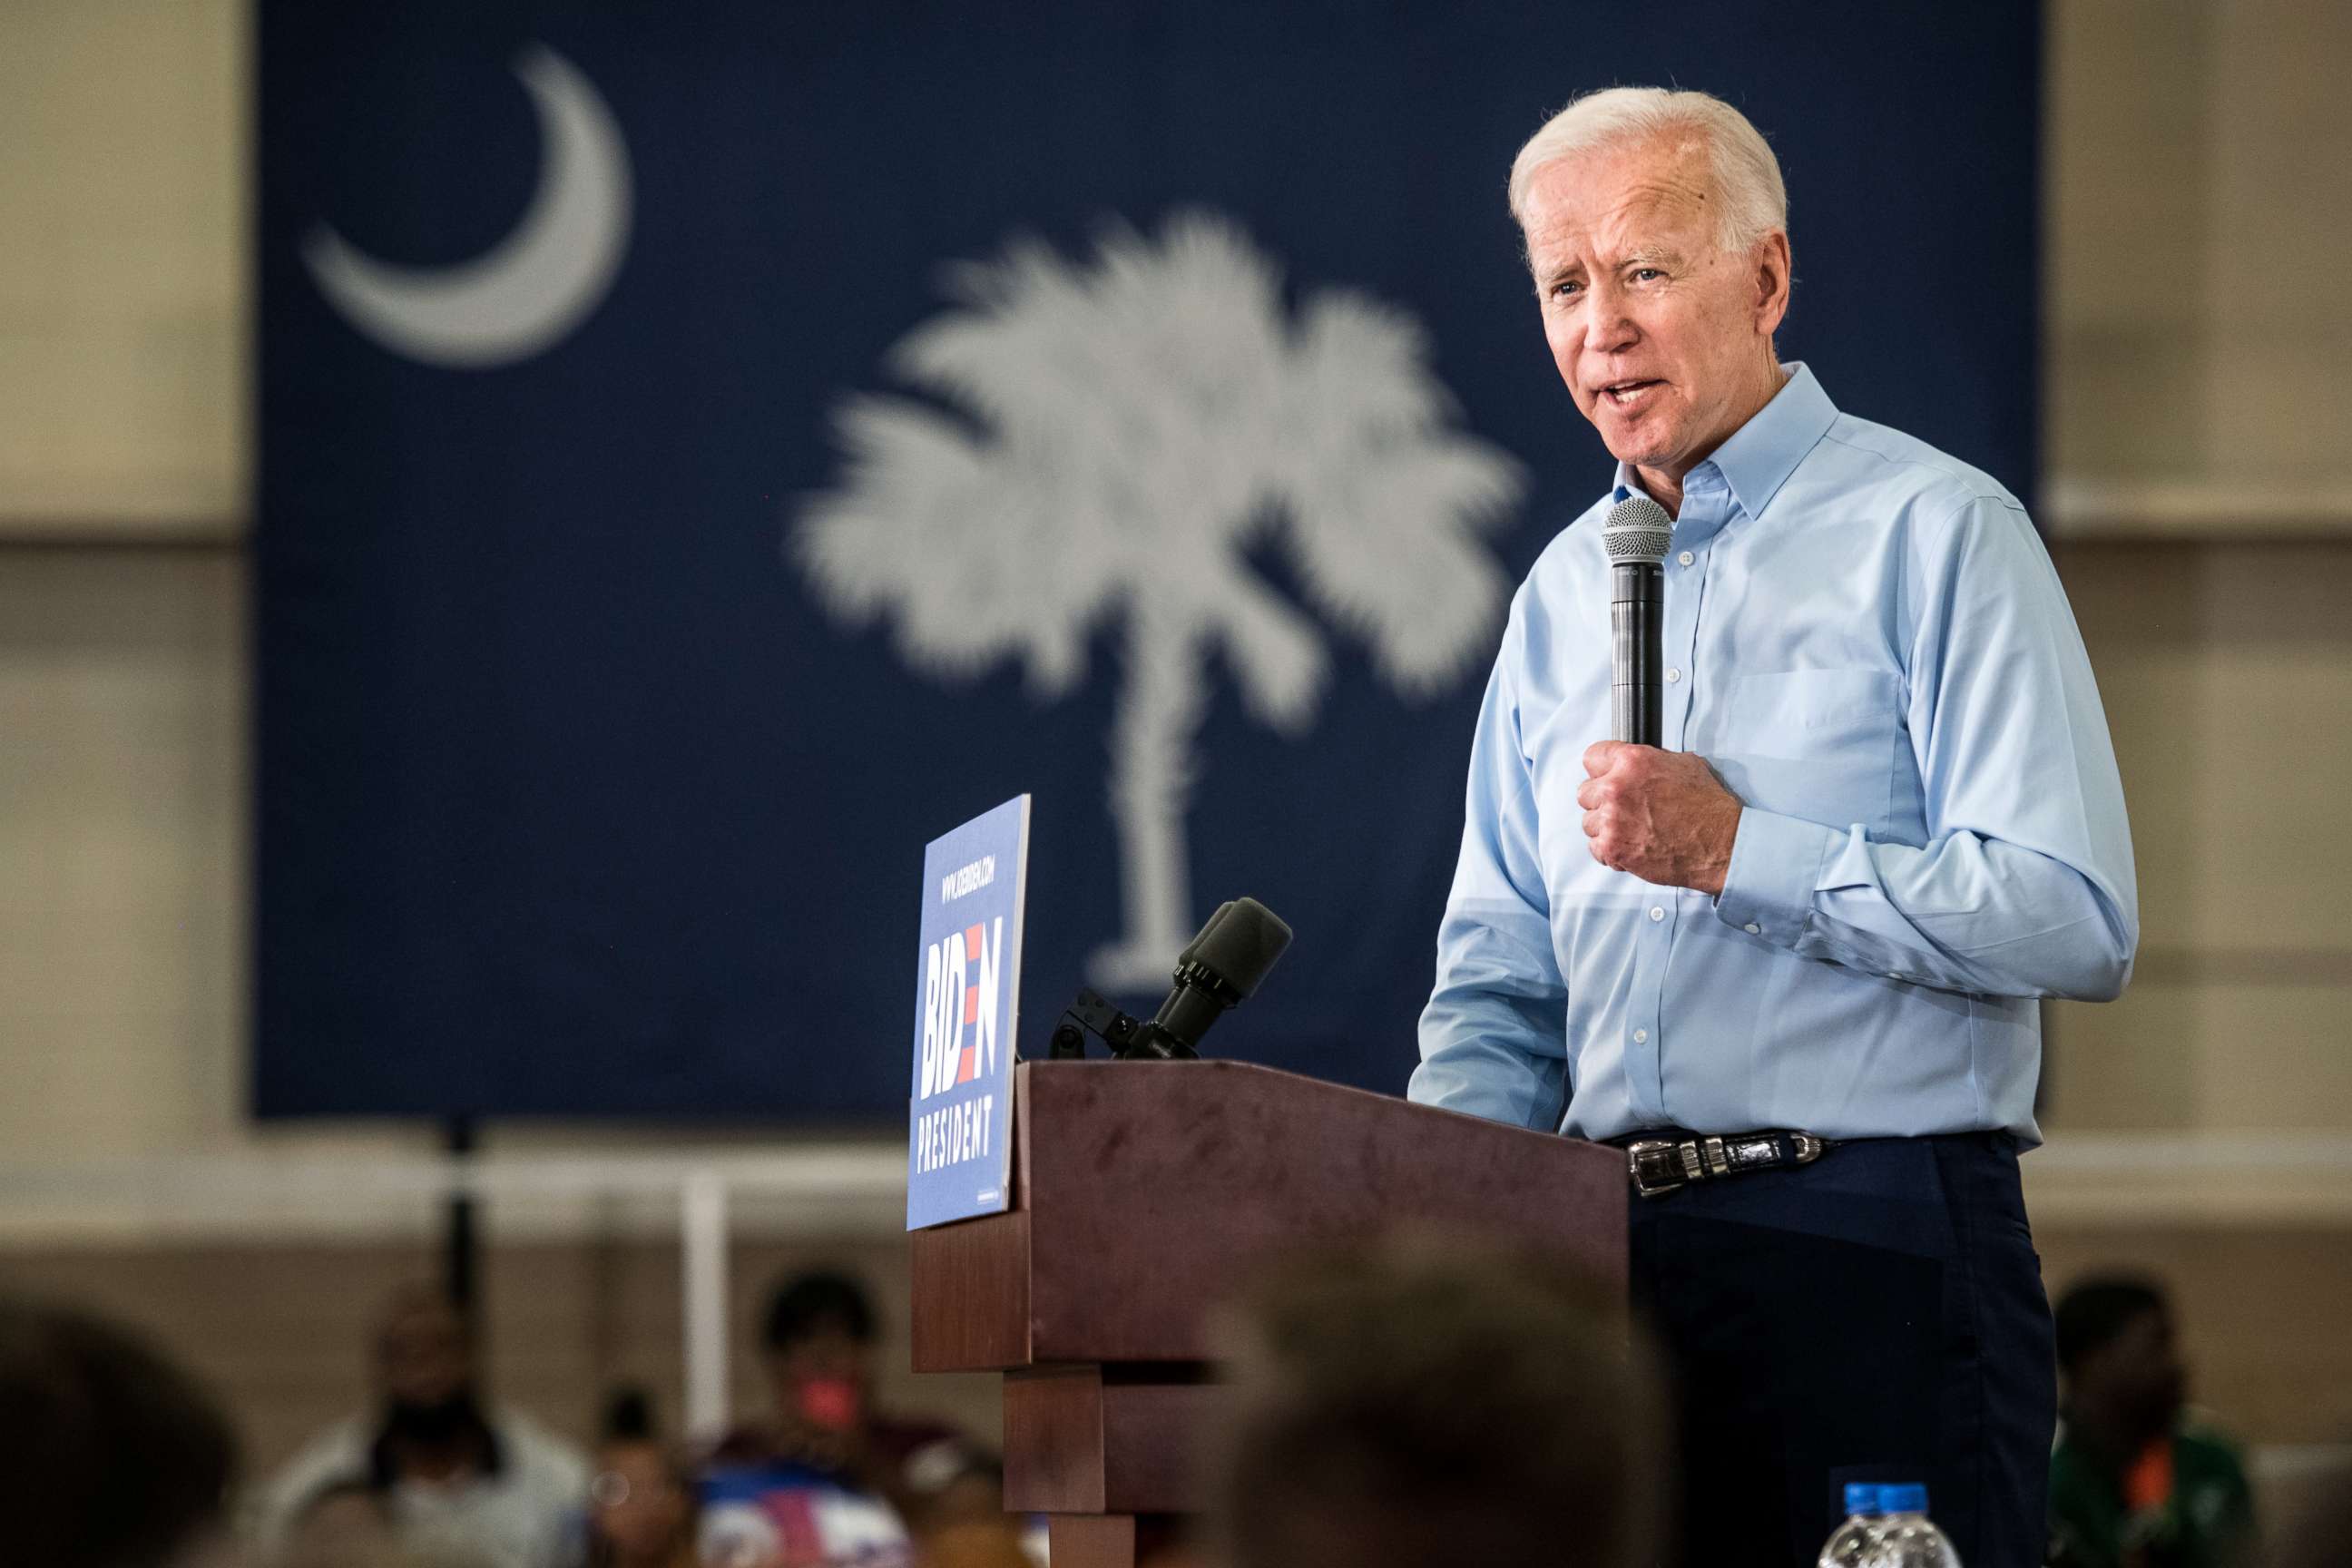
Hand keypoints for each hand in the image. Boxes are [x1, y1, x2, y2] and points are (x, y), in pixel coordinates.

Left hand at [1574, 741, 1743, 894]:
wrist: (1721, 845)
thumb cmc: (1708, 807)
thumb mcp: (1684, 764)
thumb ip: (1650, 760)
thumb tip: (1637, 762)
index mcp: (1632, 761)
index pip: (1592, 757)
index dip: (1602, 769)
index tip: (1607, 777)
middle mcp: (1616, 788)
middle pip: (1585, 792)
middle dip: (1603, 801)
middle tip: (1625, 810)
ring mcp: (1611, 819)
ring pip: (1588, 822)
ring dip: (1607, 828)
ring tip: (1634, 831)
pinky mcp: (1612, 848)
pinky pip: (1595, 848)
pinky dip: (1611, 851)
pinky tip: (1633, 847)